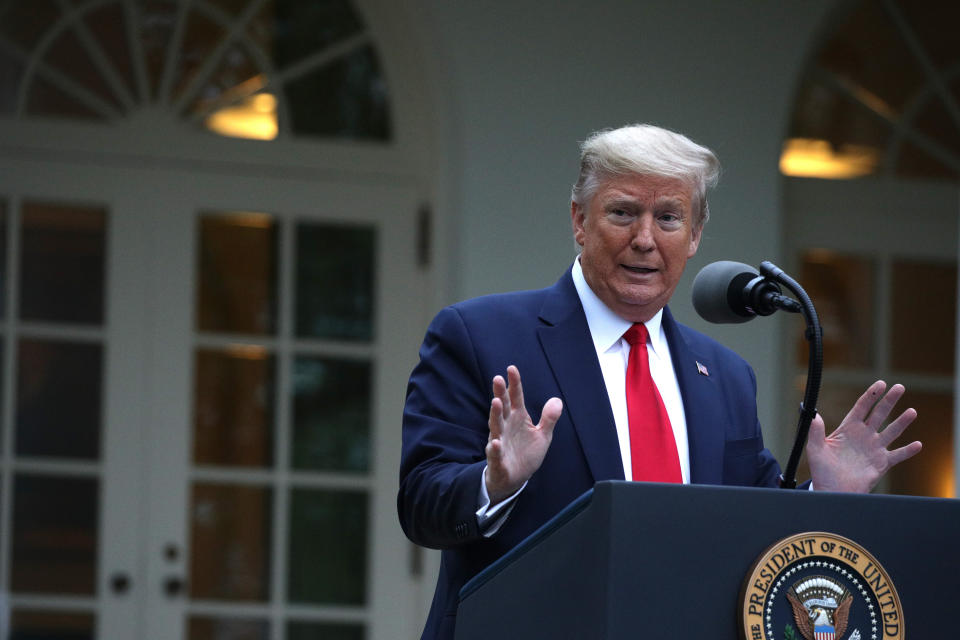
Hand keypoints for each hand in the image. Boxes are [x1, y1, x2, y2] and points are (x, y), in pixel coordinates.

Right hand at [485, 365, 562, 504]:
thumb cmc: (526, 453)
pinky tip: (495, 443)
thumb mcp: (542, 436)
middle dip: (500, 394)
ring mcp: (500, 442)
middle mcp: (506, 427)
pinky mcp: (497, 460)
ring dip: (495, 415)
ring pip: (496, 426)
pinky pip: (495, 454)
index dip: (514, 384)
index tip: (511, 368)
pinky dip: (494, 449)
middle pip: (502, 408)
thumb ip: (548, 418)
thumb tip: (557, 400)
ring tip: (496, 402)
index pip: (515, 398)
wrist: (514, 478)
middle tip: (498, 379)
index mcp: (518, 418)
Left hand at [807, 381, 921, 492]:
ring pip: (891, 432)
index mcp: (848, 429)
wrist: (832, 491)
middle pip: (879, 414)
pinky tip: (917, 444)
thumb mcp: (815, 449)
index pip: (862, 407)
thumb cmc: (822, 470)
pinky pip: (897, 455)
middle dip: (889, 401)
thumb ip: (815, 432)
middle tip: (900, 387)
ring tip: (911, 412)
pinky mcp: (881, 463)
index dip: (871, 395)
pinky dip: (908, 451)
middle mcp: (864, 435)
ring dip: (901, 422)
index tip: (881, 384)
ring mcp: (874, 448)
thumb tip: (813, 415)